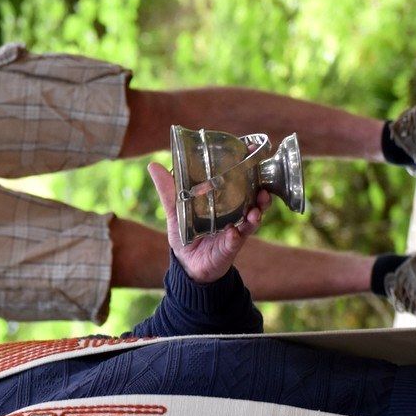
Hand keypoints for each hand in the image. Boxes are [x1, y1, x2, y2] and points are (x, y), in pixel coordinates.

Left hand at [148, 163, 268, 282]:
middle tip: (262, 185)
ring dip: (256, 212)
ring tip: (257, 208)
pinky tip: (234, 232)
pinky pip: (236, 240)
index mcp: (222, 202)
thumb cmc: (184, 236)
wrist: (188, 266)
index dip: (247, 168)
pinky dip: (236, 236)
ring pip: (252, 219)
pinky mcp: (229, 247)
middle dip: (260, 192)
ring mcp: (234, 230)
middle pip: (252, 199)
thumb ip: (168, 191)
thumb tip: (153, 165)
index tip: (251, 149)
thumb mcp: (175, 211)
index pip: (238, 182)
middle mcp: (232, 214)